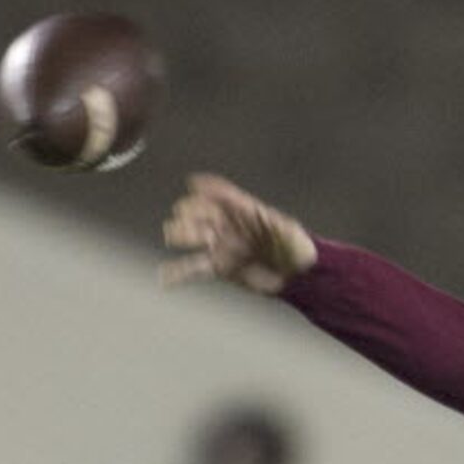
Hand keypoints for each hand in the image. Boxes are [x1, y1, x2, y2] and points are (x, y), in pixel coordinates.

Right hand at [159, 174, 317, 293]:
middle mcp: (227, 226)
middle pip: (201, 216)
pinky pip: (195, 268)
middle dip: (191, 215)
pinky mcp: (220, 268)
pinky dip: (178, 274)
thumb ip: (262, 218)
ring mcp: (221, 246)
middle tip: (183, 218)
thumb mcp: (282, 227)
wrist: (299, 277)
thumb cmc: (295, 246)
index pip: (219, 197)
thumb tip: (250, 209)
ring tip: (171, 236)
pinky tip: (163, 277)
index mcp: (242, 210)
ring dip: (181, 235)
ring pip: (193, 239)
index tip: (193, 186)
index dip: (207, 191)